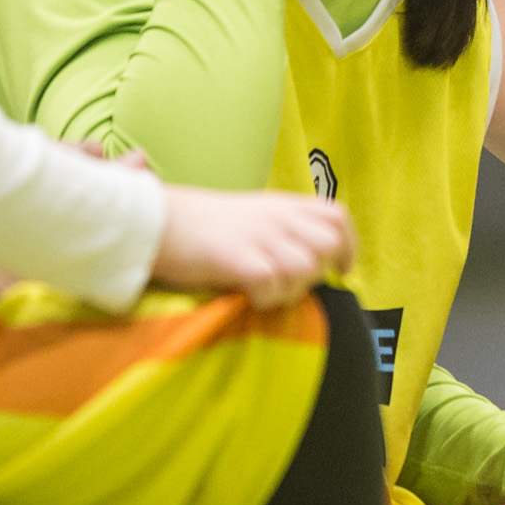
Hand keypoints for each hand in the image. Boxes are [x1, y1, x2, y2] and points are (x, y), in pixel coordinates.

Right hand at [150, 183, 355, 307]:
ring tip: (267, 292)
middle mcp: (277, 218)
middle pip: (330, 244)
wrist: (156, 220)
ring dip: (293, 289)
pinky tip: (248, 297)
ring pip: (306, 268)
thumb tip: (309, 259)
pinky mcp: (238, 259)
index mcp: (283, 204)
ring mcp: (259, 237)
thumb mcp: (252, 214)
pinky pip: (273, 285)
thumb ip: (283, 228)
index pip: (337, 218)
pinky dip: (266, 299)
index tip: (340, 269)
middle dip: (321, 271)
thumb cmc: (201, 224)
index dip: (348, 245)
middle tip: (294, 284)